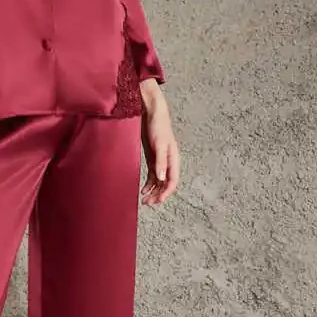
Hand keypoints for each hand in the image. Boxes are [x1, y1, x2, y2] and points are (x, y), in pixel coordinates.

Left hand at [139, 82, 178, 206]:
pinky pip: (153, 175)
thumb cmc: (158, 127)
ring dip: (153, 191)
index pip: (173, 181)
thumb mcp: (159, 145)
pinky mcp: (153, 157)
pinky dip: (149, 183)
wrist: (152, 113)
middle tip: (148, 203)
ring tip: (145, 200)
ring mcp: (160, 160)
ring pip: (159, 181)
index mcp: (173, 159)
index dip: (166, 193)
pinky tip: (143, 189)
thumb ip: (161, 162)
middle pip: (166, 183)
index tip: (158, 201)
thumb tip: (162, 179)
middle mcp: (168, 162)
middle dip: (158, 194)